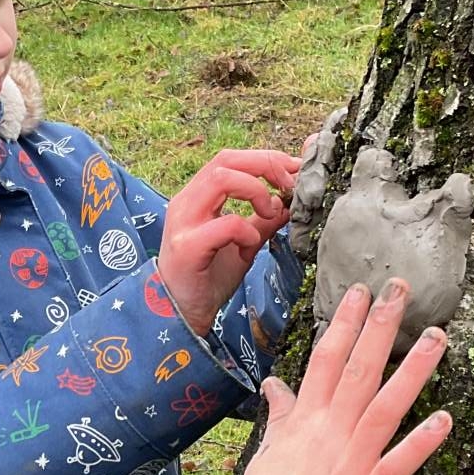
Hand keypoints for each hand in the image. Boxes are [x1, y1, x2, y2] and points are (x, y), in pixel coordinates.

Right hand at [156, 148, 300, 336]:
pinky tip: (251, 245)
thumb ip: (262, 221)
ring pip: (221, 179)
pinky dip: (247, 230)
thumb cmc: (207, 278)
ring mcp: (184, 223)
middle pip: (226, 160)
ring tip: (270, 213)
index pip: (231, 159)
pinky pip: (225, 224)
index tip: (294, 173)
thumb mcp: (243, 245)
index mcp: (198, 197)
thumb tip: (288, 202)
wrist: (179, 315)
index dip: (266, 160)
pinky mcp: (188, 247)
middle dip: (265, 165)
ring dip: (256, 191)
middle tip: (289, 186)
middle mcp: (187, 202)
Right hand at [242, 279, 450, 474]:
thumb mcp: (269, 449)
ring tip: (438, 337)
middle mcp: (333, 430)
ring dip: (414, 371)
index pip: (327, 360)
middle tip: (400, 289)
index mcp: (308, 418)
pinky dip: (422, 442)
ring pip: (386, 406)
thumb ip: (282, 413)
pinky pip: (400, 463)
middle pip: (359, 370)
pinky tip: (445, 419)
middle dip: (380, 327)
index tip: (360, 293)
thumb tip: (275, 385)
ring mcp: (354, 458)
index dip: (344, 324)